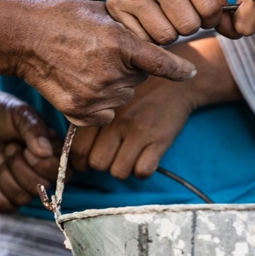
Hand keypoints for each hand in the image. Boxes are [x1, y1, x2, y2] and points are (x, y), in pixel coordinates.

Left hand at [0, 88, 60, 210]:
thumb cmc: (1, 113)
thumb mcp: (20, 113)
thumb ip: (34, 130)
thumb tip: (45, 152)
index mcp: (54, 152)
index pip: (62, 174)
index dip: (42, 165)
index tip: (25, 146)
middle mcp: (43, 172)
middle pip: (41, 188)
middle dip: (18, 166)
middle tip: (8, 147)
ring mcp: (23, 185)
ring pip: (23, 198)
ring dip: (4, 176)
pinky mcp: (4, 194)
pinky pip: (6, 207)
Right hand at [14, 0, 196, 126]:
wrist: (23, 37)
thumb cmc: (63, 17)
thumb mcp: (102, 12)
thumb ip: (131, 27)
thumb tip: (156, 38)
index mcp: (120, 45)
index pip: (163, 64)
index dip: (179, 70)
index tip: (191, 73)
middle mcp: (112, 73)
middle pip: (140, 78)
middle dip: (132, 67)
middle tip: (106, 52)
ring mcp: (95, 95)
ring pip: (124, 96)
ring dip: (116, 85)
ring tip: (90, 65)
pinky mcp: (79, 111)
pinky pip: (106, 114)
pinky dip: (100, 104)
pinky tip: (83, 84)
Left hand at [70, 75, 195, 179]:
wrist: (177, 83)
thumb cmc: (139, 93)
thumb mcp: (110, 98)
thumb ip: (91, 118)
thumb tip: (77, 151)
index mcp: (101, 110)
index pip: (77, 148)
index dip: (80, 160)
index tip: (88, 158)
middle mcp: (116, 121)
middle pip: (97, 163)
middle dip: (103, 164)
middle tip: (111, 156)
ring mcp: (138, 131)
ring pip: (118, 172)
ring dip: (123, 168)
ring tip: (129, 156)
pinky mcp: (160, 140)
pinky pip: (142, 171)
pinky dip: (142, 170)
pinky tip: (144, 158)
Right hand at [102, 0, 227, 43]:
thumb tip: (236, 32)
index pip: (211, 9)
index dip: (212, 17)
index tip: (204, 12)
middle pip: (189, 26)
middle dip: (190, 25)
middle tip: (181, 13)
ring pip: (167, 37)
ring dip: (171, 32)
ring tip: (164, 15)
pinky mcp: (117, 7)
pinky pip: (145, 39)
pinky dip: (150, 35)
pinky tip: (148, 18)